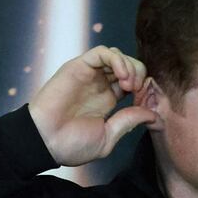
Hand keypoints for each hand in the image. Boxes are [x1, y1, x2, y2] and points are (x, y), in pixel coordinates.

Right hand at [28, 46, 157, 166]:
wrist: (45, 141)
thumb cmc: (71, 145)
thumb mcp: (108, 138)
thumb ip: (128, 122)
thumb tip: (152, 114)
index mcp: (107, 101)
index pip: (133, 83)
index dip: (143, 89)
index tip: (145, 102)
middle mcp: (99, 85)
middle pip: (128, 66)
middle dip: (140, 75)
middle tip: (138, 91)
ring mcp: (89, 75)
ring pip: (117, 56)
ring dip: (130, 66)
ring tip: (129, 84)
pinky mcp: (78, 66)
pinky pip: (102, 52)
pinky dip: (117, 59)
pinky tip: (121, 76)